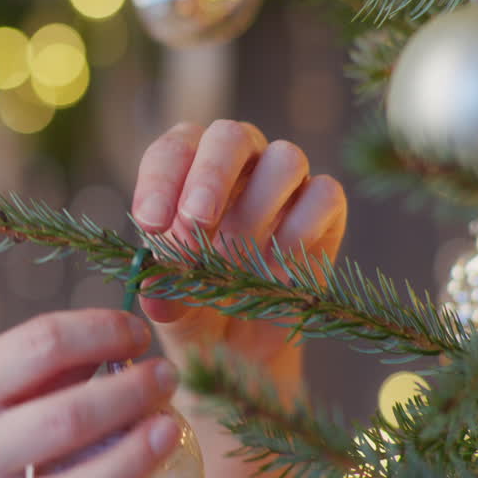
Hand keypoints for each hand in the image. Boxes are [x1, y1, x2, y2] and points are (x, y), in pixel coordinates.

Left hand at [131, 120, 346, 376]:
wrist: (240, 341)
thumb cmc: (195, 304)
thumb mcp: (170, 306)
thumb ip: (161, 289)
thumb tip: (156, 284)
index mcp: (187, 168)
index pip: (173, 151)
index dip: (161, 182)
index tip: (152, 223)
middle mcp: (238, 162)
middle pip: (231, 135)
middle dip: (212, 175)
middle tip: (196, 220)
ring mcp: (285, 181)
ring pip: (286, 158)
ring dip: (258, 208)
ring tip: (237, 259)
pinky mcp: (325, 208)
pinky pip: (324, 194)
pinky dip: (301, 229)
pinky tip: (277, 269)